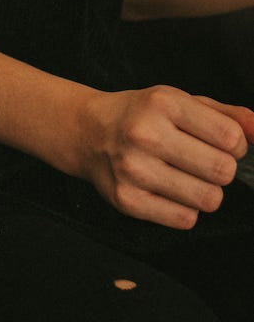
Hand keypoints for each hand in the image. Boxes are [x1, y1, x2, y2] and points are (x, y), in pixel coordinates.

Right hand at [74, 86, 253, 228]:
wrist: (87, 131)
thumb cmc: (141, 116)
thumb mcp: (181, 102)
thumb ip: (228, 116)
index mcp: (163, 104)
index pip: (231, 138)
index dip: (235, 145)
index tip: (218, 143)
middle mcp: (145, 134)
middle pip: (223, 171)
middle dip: (220, 170)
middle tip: (200, 162)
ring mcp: (133, 169)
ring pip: (208, 199)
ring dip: (204, 191)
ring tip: (183, 177)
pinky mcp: (127, 199)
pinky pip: (185, 219)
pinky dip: (184, 209)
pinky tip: (167, 191)